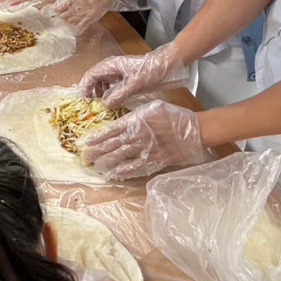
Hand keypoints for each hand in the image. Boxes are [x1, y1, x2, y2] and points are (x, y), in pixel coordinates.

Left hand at [50, 0, 130, 31]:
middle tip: (57, 14)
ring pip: (70, 22)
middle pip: (62, 16)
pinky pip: (80, 27)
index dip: (53, 9)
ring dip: (66, 20)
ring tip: (65, 18)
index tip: (50, 9)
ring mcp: (84, 14)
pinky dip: (75, 27)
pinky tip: (73, 24)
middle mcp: (77, 7)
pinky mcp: (90, 19)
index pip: (57, 7)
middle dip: (58, 15)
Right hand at [79, 41, 186, 108]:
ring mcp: (119, 71)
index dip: (85, 88)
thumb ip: (119, 95)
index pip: (91, 75)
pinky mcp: (126, 77)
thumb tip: (105, 105)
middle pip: (95, 78)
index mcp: (111, 65)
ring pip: (103, 82)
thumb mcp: (135, 85)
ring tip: (100, 106)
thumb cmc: (152, 71)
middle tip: (90, 106)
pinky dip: (109, 93)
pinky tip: (112, 102)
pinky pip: (112, 85)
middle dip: (91, 91)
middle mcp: (112, 67)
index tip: (83, 101)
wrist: (169, 65)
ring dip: (100, 93)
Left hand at [82, 101, 206, 179]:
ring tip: (96, 166)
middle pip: (111, 145)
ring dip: (107, 162)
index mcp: (135, 120)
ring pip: (121, 156)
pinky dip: (126, 170)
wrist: (195, 129)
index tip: (85, 143)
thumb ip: (134, 115)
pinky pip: (138, 167)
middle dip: (96, 152)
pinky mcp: (156, 160)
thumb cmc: (174, 115)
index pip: (109, 130)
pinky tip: (116, 173)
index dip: (96, 138)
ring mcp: (146, 149)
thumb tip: (121, 120)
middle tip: (84, 158)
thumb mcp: (151, 107)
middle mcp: (137, 135)